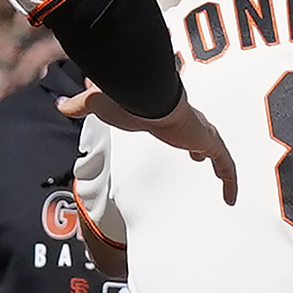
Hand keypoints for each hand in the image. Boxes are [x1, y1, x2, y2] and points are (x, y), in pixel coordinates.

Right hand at [64, 83, 237, 204]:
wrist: (145, 95)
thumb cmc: (126, 99)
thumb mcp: (99, 105)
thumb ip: (82, 105)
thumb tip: (60, 105)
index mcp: (166, 113)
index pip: (178, 124)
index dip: (182, 134)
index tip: (185, 144)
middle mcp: (187, 122)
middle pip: (201, 135)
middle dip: (203, 145)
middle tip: (201, 155)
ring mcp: (201, 132)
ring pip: (218, 152)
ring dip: (222, 167)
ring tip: (227, 185)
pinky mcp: (208, 142)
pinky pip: (226, 164)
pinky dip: (231, 181)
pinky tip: (232, 197)